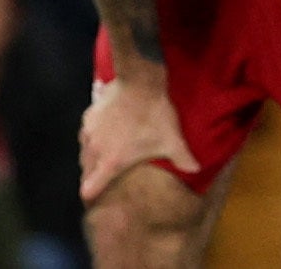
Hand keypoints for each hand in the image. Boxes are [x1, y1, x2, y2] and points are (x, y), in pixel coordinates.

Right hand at [78, 73, 200, 200]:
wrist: (140, 81)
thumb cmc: (154, 115)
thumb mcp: (172, 139)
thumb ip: (183, 158)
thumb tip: (196, 169)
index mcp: (111, 162)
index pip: (89, 189)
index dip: (91, 195)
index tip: (95, 199)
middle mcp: (94, 150)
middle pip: (85, 171)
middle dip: (93, 175)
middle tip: (105, 174)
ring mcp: (89, 132)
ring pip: (84, 151)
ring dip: (92, 154)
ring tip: (106, 152)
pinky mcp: (88, 115)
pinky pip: (86, 132)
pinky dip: (94, 134)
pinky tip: (106, 129)